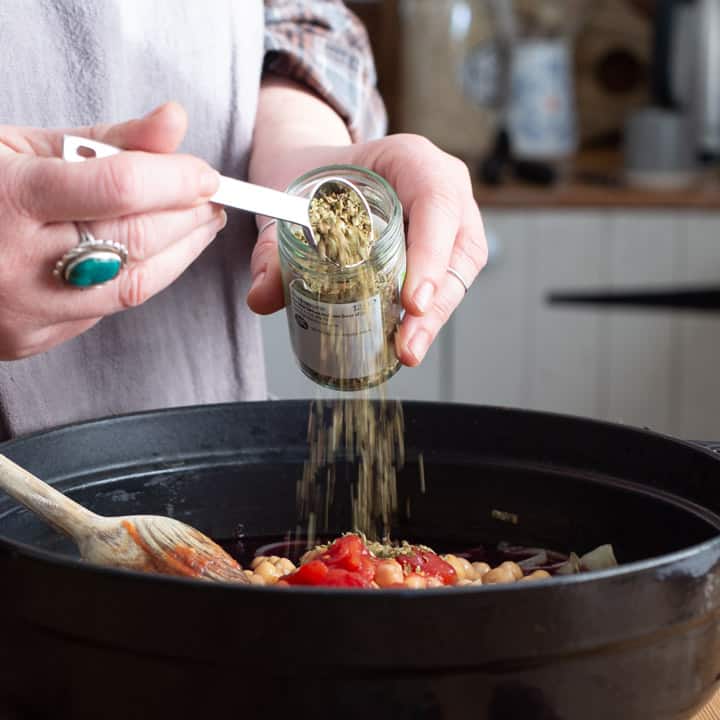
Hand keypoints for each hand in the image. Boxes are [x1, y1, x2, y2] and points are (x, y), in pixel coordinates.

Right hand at [0, 102, 223, 359]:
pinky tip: (152, 254)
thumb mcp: (22, 146)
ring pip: (133, 286)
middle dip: (189, 218)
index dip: (177, 179)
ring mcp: (24, 310)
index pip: (120, 187)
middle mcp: (16, 262)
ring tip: (197, 225)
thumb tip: (175, 122)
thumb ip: (107, 139)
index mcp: (8, 197)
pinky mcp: (30, 338)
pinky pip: (105, 309)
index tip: (206, 173)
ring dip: (180, 253)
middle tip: (211, 199)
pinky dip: (140, 277)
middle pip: (136, 241)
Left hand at [247, 134, 486, 365]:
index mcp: (409, 158)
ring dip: (435, 316)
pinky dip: (426, 315)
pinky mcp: (441, 249)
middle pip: (458, 245)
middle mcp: (440, 186)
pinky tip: (403, 341)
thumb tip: (262, 297)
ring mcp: (447, 220)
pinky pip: (445, 282)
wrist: (316, 172)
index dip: (430, 251)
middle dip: (436, 301)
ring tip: (406, 350)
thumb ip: (273, 246)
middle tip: (407, 344)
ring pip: (459, 270)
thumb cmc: (313, 176)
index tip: (410, 301)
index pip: (435, 198)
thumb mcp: (286, 200)